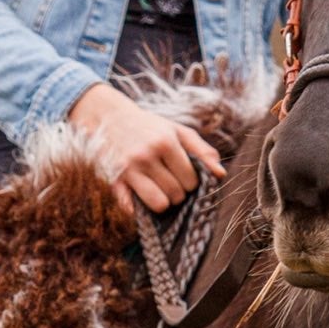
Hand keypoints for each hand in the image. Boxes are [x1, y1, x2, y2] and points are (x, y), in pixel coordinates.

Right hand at [66, 81, 226, 214]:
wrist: (107, 117)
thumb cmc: (148, 127)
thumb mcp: (176, 131)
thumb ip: (201, 151)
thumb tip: (221, 175)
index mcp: (165, 142)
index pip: (191, 180)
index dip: (191, 182)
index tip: (184, 176)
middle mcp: (146, 156)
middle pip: (177, 194)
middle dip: (178, 193)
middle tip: (170, 182)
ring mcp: (128, 169)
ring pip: (159, 204)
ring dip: (162, 203)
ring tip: (158, 191)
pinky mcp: (112, 181)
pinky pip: (131, 208)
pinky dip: (138, 210)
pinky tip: (139, 199)